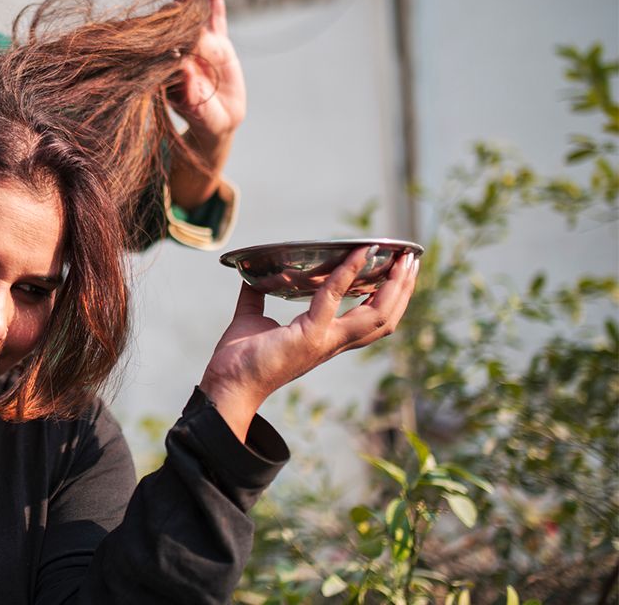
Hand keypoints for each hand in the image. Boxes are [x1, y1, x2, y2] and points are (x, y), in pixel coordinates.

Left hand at [168, 0, 245, 149]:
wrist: (219, 121)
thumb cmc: (203, 120)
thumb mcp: (198, 112)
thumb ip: (192, 95)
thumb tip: (185, 71)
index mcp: (169, 70)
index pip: (166, 50)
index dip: (165, 39)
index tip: (164, 31)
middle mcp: (182, 53)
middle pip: (176, 30)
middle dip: (173, 16)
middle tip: (173, 2)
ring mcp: (200, 45)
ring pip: (194, 20)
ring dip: (188, 3)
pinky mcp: (218, 42)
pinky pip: (216, 18)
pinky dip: (213, 0)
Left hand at [200, 247, 419, 440]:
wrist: (227, 385)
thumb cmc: (238, 359)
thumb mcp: (252, 319)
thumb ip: (257, 295)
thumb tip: (255, 274)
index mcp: (325, 340)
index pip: (369, 320)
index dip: (387, 297)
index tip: (396, 271)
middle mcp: (333, 343)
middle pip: (385, 318)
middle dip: (403, 289)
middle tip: (410, 261)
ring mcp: (325, 340)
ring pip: (377, 315)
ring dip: (394, 285)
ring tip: (403, 259)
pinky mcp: (309, 336)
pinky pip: (334, 298)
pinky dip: (348, 273)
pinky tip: (358, 253)